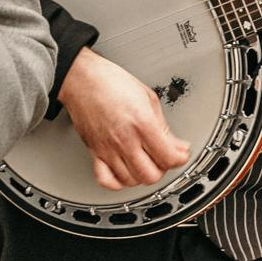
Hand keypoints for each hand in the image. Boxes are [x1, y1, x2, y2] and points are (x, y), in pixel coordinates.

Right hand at [57, 46, 189, 190]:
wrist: (81, 78)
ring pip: (131, 180)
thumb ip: (163, 126)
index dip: (180, 158)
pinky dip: (118, 182)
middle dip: (162, 168)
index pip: (169, 157)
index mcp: (142, 123)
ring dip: (142, 175)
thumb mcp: (147, 97)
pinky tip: (124, 171)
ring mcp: (108, 148)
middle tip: (162, 156)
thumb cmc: (111, 82)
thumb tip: (177, 144)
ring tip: (145, 162)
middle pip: (151, 174)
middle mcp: (124, 139)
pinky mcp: (94, 152)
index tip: (181, 153)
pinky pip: (106, 180)